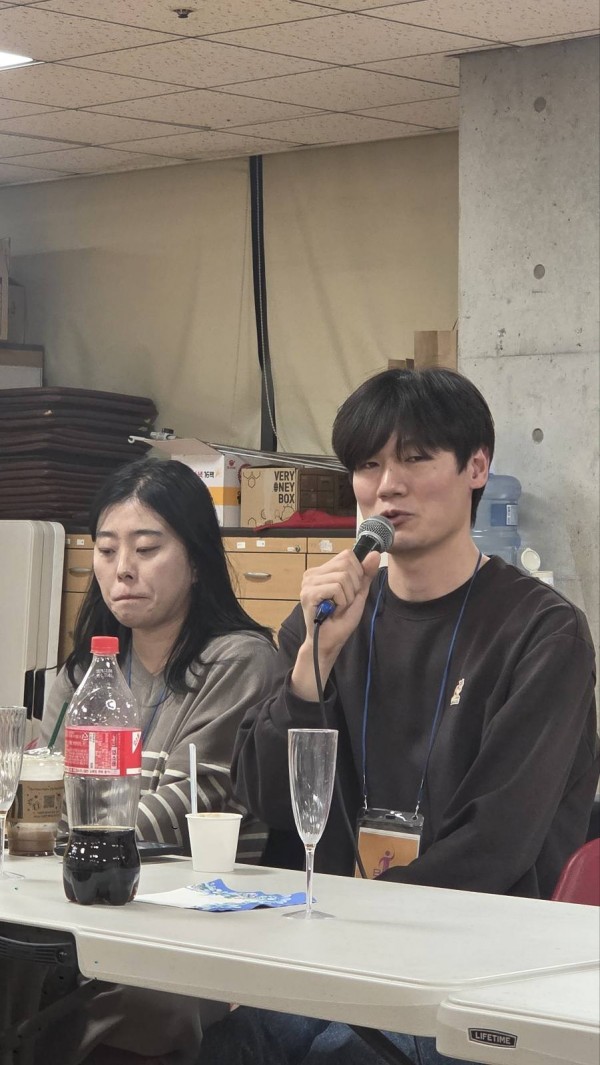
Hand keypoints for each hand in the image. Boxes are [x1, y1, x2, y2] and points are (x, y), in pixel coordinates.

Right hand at [291, 549, 381, 700]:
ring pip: (343, 576)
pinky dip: (342, 601)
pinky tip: (333, 610)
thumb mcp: (358, 594)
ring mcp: (308, 583)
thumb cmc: (340, 620)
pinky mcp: (309, 593)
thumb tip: (374, 554)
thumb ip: (365, 574)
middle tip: (343, 601)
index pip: (347, 555)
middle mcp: (312, 574)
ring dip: (348, 596)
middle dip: (354, 585)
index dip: (357, 572)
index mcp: (322, 571)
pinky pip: (337, 588)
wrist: (328, 642)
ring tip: (338, 607)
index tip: (350, 591)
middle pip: (347, 563)